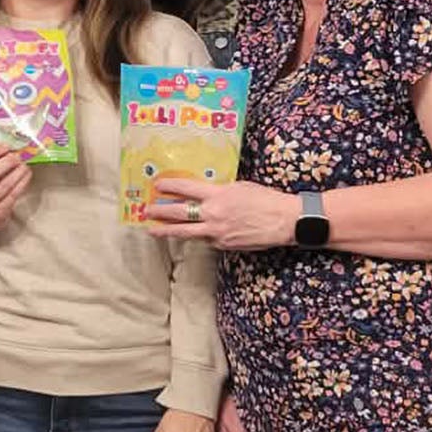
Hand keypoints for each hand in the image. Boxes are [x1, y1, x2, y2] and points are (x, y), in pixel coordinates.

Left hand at [144, 178, 297, 250]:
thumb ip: (219, 191)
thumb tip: (204, 194)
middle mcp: (213, 213)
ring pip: (185, 232)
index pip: (185, 189)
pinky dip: (197, 236)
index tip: (156, 186)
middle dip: (159, 212)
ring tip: (152, 230)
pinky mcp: (223, 245)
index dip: (168, 186)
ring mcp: (216, 232)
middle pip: (178, 213)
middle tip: (146, 211)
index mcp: (217, 194)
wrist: (286, 221)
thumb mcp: (239, 187)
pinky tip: (190, 234)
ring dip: (166, 231)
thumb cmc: (265, 199)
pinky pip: (205, 240)